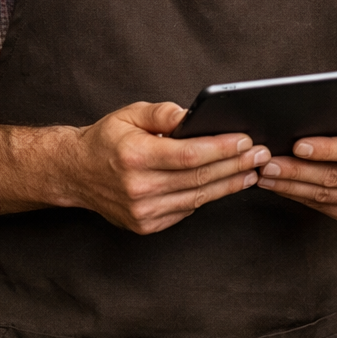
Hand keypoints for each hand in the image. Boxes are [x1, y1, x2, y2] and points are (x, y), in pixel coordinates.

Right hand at [59, 101, 270, 234]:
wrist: (75, 174)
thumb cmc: (106, 140)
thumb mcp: (129, 114)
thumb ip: (162, 113)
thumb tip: (192, 114)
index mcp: (134, 157)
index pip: (189, 155)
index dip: (221, 148)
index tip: (245, 140)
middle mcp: (138, 188)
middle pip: (199, 177)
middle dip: (235, 164)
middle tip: (261, 153)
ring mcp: (142, 211)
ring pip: (197, 196)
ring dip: (230, 183)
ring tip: (253, 169)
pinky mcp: (147, 224)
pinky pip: (187, 209)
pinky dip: (209, 195)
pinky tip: (227, 183)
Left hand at [256, 118, 336, 221]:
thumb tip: (313, 106)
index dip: (326, 149)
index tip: (298, 146)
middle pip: (333, 176)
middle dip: (297, 171)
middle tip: (270, 164)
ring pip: (323, 195)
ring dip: (290, 187)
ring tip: (266, 176)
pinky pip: (321, 207)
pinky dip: (297, 197)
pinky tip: (279, 187)